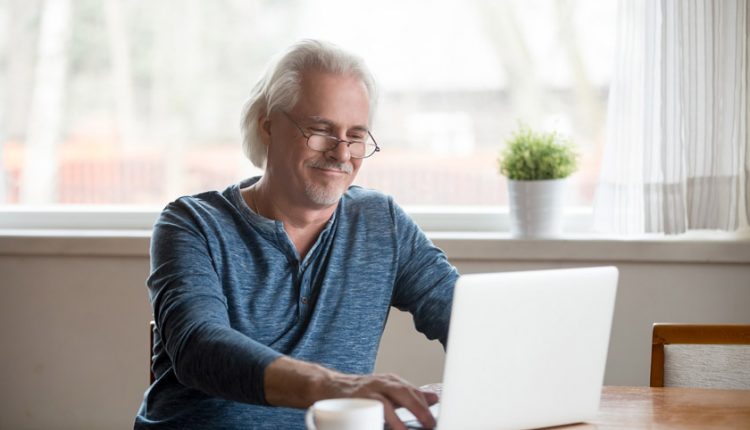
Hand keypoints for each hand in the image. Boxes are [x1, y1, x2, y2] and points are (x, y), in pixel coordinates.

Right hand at [264, 357, 436, 429]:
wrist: (329, 387)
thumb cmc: (362, 393)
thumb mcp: (389, 391)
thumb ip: (410, 396)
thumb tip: (434, 399)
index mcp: (393, 382)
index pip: (414, 391)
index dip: (426, 406)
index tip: (434, 421)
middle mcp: (382, 382)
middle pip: (404, 393)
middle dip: (419, 409)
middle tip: (429, 425)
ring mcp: (368, 390)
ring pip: (387, 403)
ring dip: (397, 419)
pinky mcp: (355, 399)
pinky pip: (369, 410)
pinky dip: (378, 420)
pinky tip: (384, 428)